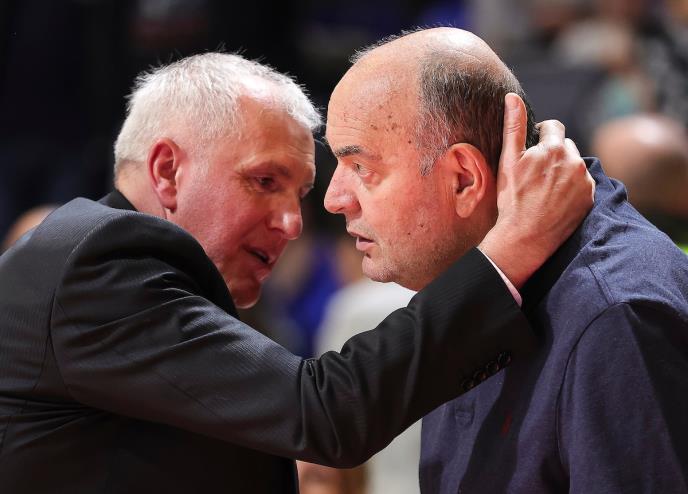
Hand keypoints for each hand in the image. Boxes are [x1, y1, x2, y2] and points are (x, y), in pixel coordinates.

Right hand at [479, 93, 594, 288]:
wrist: (525, 237)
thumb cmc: (512, 199)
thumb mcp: (508, 161)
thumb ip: (514, 126)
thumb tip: (512, 98)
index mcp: (554, 148)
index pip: (553, 127)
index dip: (541, 137)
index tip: (532, 152)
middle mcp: (574, 161)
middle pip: (565, 147)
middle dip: (553, 155)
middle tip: (536, 175)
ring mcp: (585, 181)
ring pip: (574, 165)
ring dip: (563, 171)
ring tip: (544, 189)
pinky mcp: (590, 198)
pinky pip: (583, 184)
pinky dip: (572, 188)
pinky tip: (555, 199)